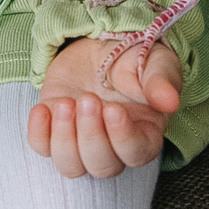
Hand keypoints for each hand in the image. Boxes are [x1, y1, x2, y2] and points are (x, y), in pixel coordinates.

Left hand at [29, 35, 182, 177]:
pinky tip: (42, 110)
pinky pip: (42, 147)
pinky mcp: (55, 128)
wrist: (101, 43)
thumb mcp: (155, 61)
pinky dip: (39, 134)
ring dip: (64, 139)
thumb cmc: (135, 56)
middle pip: (102, 166)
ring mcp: (80, 140)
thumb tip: (170, 101)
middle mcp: (113, 146)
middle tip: (88, 99)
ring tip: (64, 104)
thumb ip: (161, 80)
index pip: (136, 153)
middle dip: (91, 135)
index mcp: (145, 133)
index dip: (123, 138)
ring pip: (71, 166)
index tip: (113, 109)